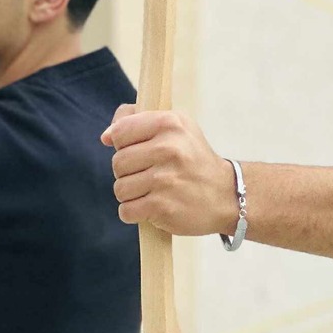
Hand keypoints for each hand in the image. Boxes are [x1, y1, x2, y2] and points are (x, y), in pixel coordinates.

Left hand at [101, 105, 237, 234]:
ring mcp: (165, 179)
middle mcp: (168, 149)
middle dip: (128, 172)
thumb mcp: (176, 126)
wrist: (226, 195)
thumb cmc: (194, 159)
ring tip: (152, 191)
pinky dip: (134, 212)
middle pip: (118, 162)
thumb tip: (106, 136)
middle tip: (149, 174)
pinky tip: (151, 207)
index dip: (123, 144)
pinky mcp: (162, 207)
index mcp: (169, 123)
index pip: (120, 131)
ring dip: (131, 194)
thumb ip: (137, 120)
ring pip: (120, 188)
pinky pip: (126, 211)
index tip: (139, 151)